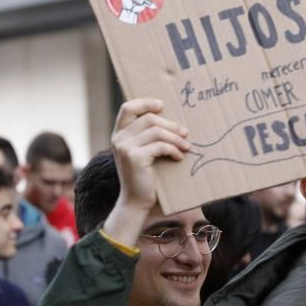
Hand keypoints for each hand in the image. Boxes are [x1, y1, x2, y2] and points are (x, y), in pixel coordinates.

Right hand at [102, 99, 189, 245]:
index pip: (128, 107)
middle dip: (171, 124)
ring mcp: (125, 147)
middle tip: (185, 132)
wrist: (136, 202)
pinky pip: (160, 145)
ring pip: (157, 131)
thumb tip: (171, 121)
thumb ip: (146, 136)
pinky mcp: (135, 157)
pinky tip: (179, 157)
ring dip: (176, 138)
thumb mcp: (141, 153)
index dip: (145, 103)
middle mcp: (119, 139)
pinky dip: (174, 150)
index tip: (162, 106)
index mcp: (119, 134)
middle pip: (148, 118)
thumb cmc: (144, 177)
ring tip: (187, 146)